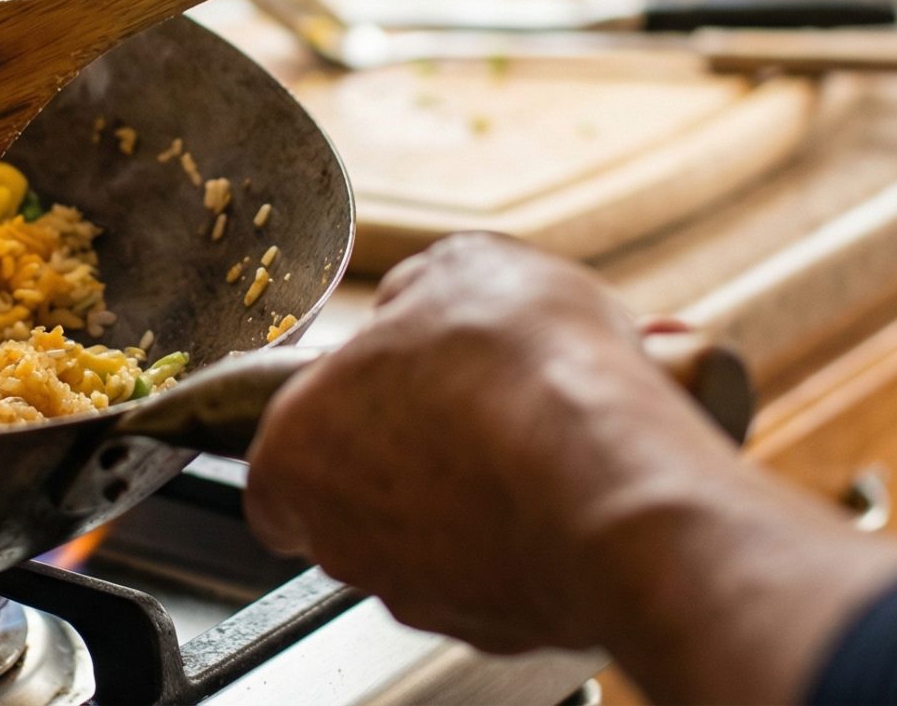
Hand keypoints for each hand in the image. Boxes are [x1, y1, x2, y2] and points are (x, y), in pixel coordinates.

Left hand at [241, 234, 743, 654]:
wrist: (617, 485)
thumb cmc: (522, 375)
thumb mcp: (459, 269)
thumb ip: (413, 297)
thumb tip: (414, 311)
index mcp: (294, 450)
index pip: (279, 456)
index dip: (335, 412)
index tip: (382, 386)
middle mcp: (339, 539)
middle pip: (356, 496)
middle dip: (411, 451)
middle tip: (468, 399)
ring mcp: (416, 594)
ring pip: (429, 539)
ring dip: (471, 493)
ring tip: (532, 436)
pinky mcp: (492, 628)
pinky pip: (497, 575)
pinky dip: (523, 536)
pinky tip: (566, 485)